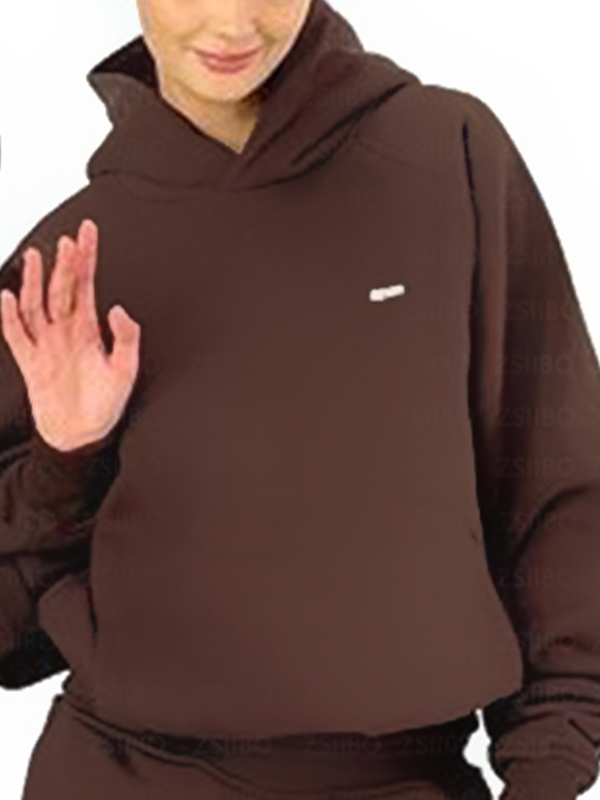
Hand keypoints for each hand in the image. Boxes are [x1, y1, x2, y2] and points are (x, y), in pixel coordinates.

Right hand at [0, 218, 139, 451]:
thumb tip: (118, 308)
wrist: (82, 434)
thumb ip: (127, 338)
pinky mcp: (31, 363)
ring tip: (38, 256)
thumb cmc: (105, 403)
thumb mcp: (126, 370)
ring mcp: (46, 344)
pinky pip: (17, 336)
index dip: (87, 257)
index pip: (86, 284)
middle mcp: (65, 331)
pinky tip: (7, 296)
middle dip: (65, 264)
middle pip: (62, 289)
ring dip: (36, 281)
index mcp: (89, 329)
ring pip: (37, 305)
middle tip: (68, 241)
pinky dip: (10, 317)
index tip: (88, 231)